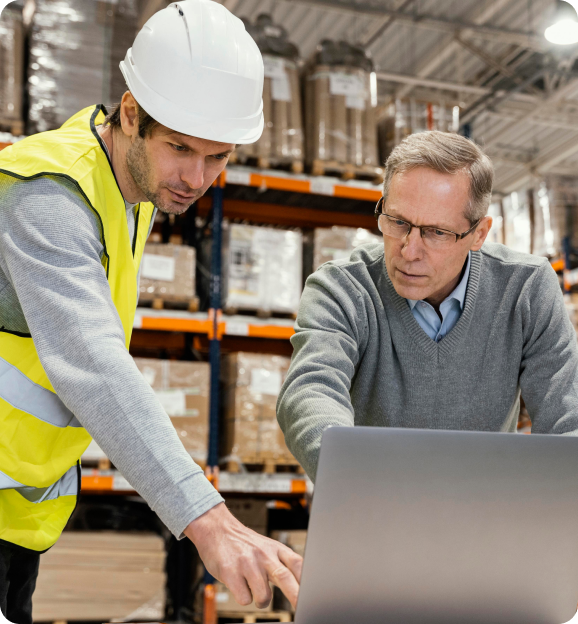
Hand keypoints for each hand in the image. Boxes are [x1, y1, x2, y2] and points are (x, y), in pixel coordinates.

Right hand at [185, 502, 302, 608]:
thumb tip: (302, 583)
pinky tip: (239, 585)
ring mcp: (247, 564)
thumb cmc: (244, 543)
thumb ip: (283, 563)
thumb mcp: (267, 547)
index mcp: (276, 549)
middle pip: (285, 578)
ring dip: (261, 601)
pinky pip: (245, 599)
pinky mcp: (231, 573)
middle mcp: (264, 555)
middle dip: (296, 596)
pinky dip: (244, 598)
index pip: (297, 564)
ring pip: (264, 596)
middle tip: (301, 608)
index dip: (307, 580)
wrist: (216, 529)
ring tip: (254, 589)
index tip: (313, 594)